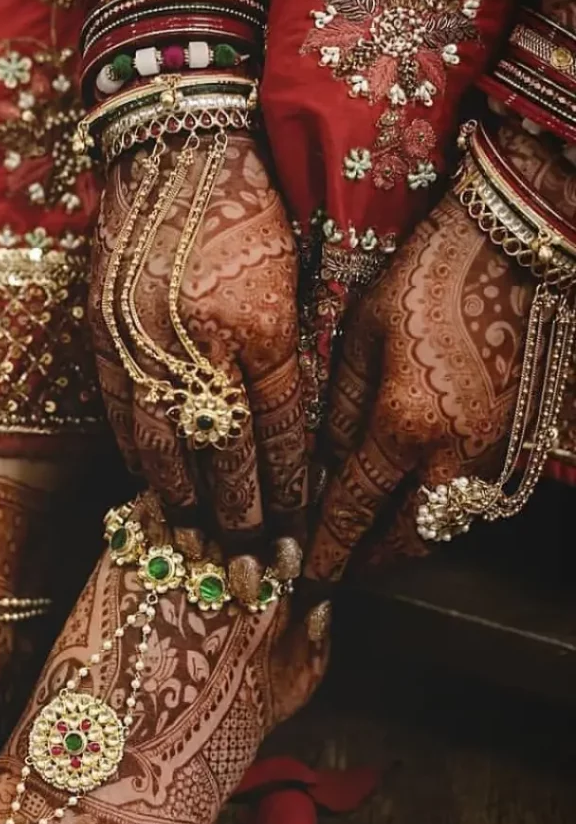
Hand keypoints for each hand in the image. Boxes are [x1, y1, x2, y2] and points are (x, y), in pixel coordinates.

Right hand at [88, 132, 308, 542]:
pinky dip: (137, 459)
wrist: (172, 147)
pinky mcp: (102, 336)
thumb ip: (284, 362)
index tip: (295, 536)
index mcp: (258, 327)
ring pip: (163, 448)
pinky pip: (118, 416)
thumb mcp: (287, 280)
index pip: (277, 435)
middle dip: (240, 520)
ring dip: (182, 505)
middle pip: (221, 456)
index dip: (287, 493)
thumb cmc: (245, 207)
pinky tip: (150, 490)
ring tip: (198, 547)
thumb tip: (283, 443)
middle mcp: (197, 345)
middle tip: (253, 571)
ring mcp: (141, 344)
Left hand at [307, 120, 573, 579]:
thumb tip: (324, 464)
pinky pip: (470, 497)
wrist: (513, 245)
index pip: (355, 509)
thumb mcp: (362, 334)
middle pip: (409, 536)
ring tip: (370, 545)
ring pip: (445, 522)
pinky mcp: (516, 435)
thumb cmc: (426, 276)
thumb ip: (340, 409)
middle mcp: (454, 451)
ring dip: (405, 541)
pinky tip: (411, 503)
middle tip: (340, 569)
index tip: (308, 578)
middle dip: (372, 561)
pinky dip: (436, 512)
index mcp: (404, 423)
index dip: (329, 550)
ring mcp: (493, 447)